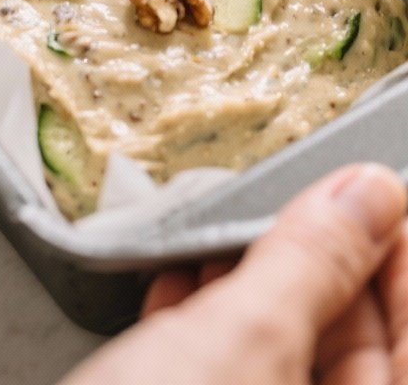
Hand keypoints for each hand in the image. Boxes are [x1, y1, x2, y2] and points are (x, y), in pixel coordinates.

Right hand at [58, 163, 407, 383]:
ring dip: (255, 289)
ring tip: (231, 228)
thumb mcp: (242, 343)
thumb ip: (312, 264)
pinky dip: (203, 325)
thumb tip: (369, 197)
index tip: (376, 198)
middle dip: (321, 269)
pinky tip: (178, 282)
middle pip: (353, 355)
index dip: (400, 262)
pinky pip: (220, 378)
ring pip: (279, 364)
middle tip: (303, 200)